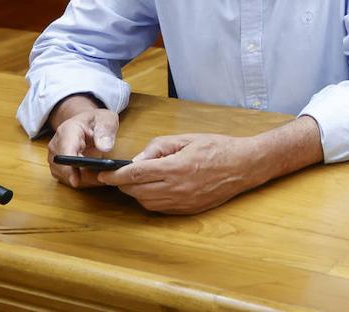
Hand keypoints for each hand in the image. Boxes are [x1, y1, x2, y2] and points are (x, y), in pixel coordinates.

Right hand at [47, 107, 120, 188]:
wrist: (86, 123)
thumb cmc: (96, 120)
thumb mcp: (106, 119)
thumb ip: (106, 131)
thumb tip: (105, 147)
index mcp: (67, 130)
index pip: (65, 150)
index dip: (68, 167)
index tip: (76, 180)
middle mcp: (56, 145)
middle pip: (63, 167)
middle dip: (82, 176)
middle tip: (102, 179)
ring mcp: (55, 157)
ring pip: (65, 176)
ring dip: (83, 180)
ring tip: (102, 177)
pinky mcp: (58, 166)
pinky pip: (67, 178)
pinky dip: (81, 181)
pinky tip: (95, 178)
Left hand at [99, 133, 259, 214]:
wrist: (245, 165)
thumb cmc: (218, 147)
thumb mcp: (188, 138)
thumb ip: (160, 147)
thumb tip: (136, 160)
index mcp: (177, 167)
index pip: (136, 174)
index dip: (116, 175)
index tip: (103, 173)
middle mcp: (178, 188)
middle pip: (137, 191)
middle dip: (123, 183)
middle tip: (118, 175)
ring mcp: (183, 202)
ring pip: (145, 202)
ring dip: (136, 192)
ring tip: (138, 180)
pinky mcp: (187, 210)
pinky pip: (159, 208)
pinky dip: (150, 199)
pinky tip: (154, 188)